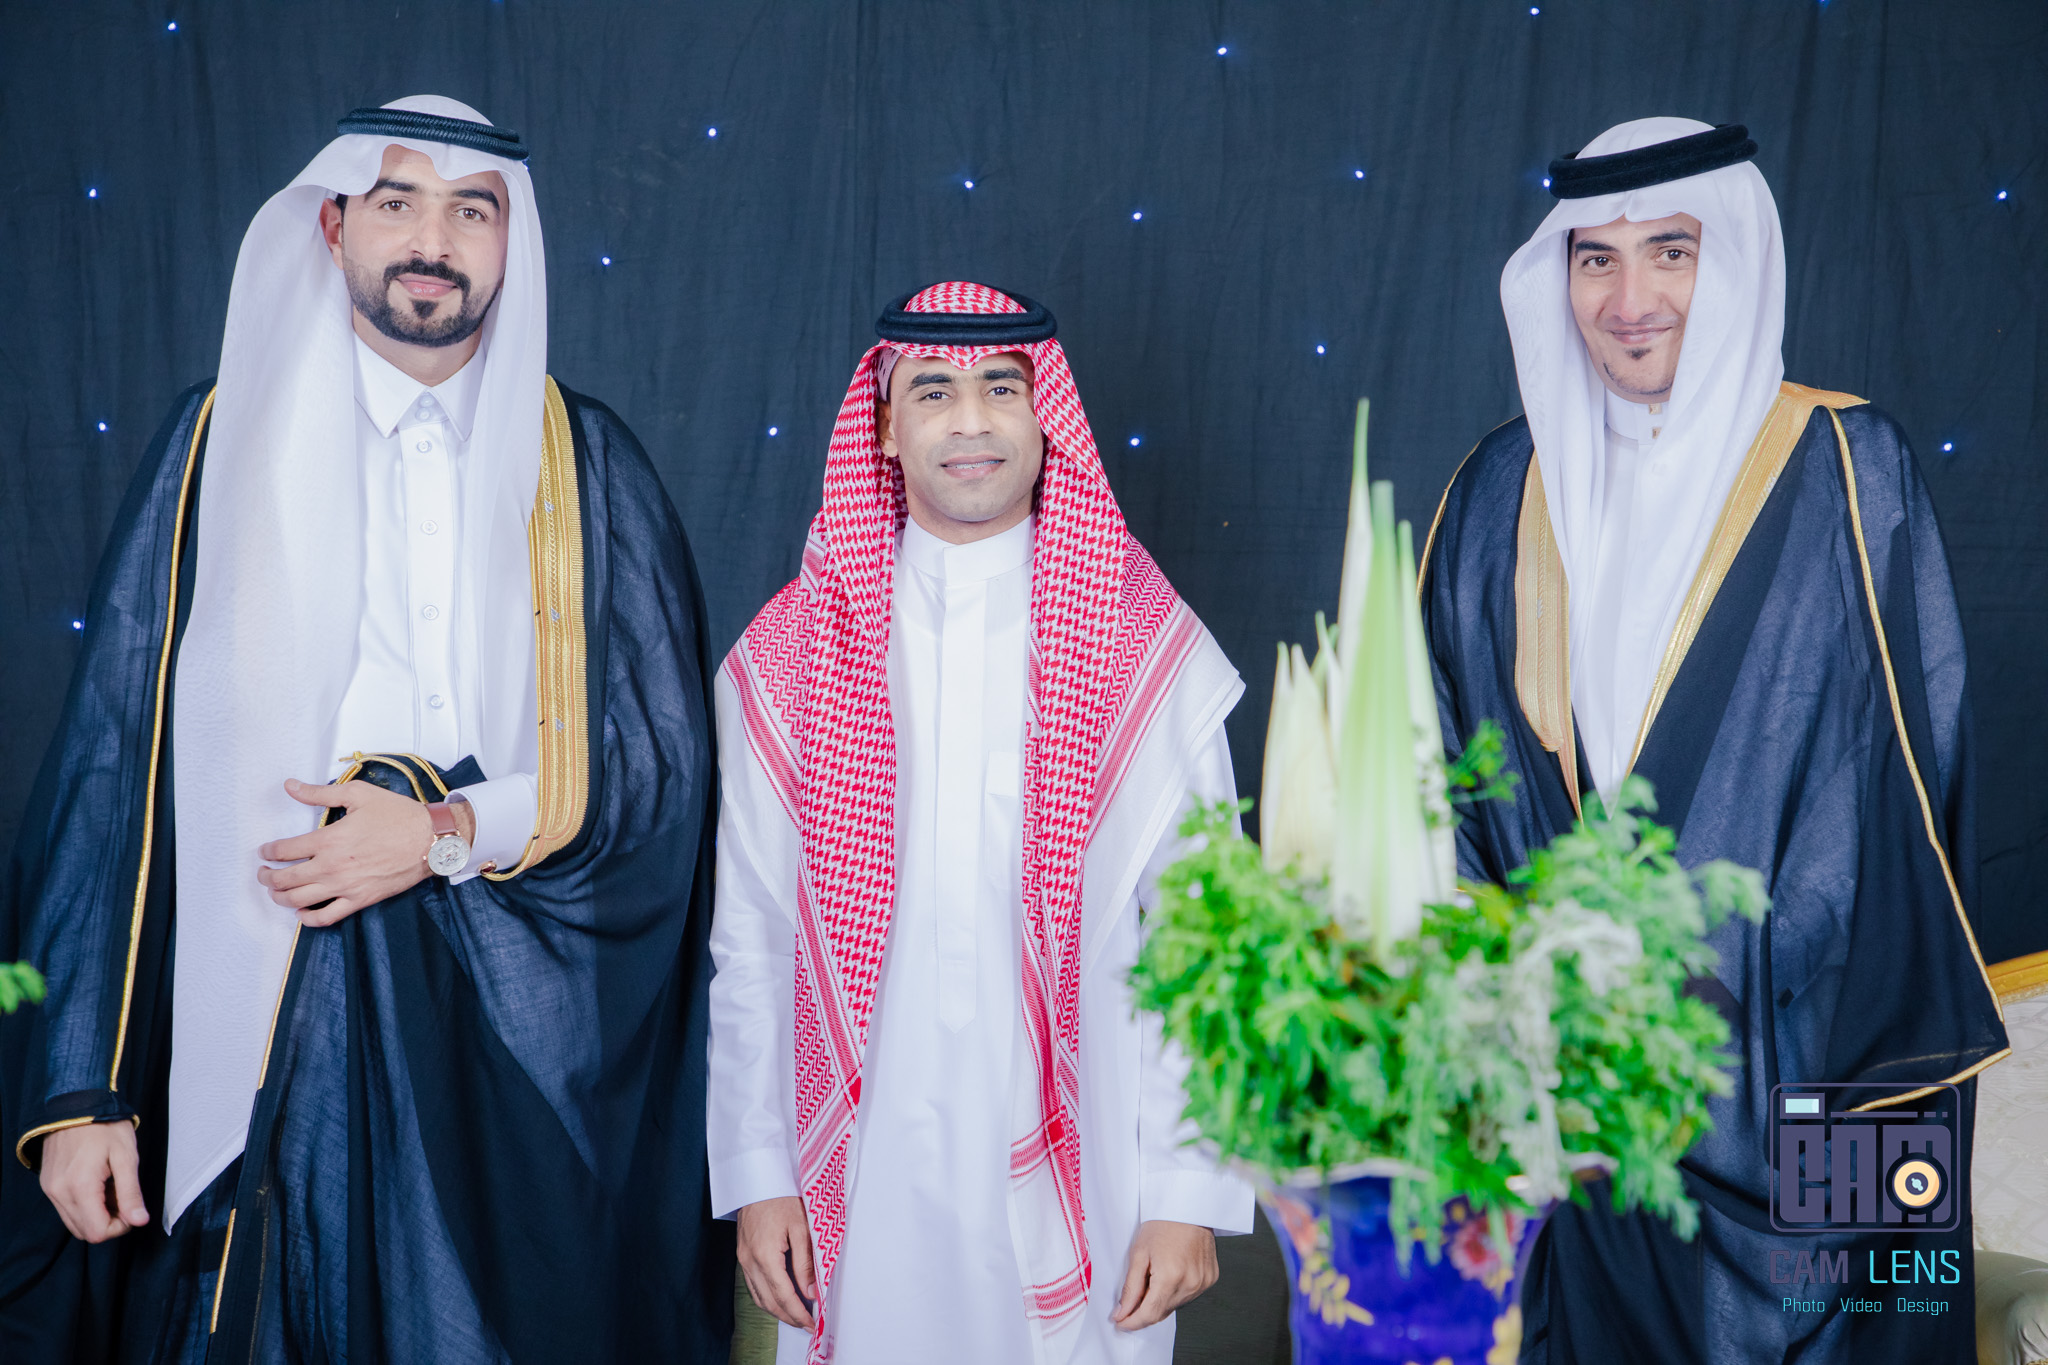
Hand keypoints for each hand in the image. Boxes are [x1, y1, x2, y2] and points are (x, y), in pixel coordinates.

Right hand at [40, 1121, 147, 1242]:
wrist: (77, 1105)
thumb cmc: (105, 1127)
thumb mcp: (126, 1157)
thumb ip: (131, 1193)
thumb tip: (139, 1221)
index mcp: (80, 1187)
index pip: (98, 1233)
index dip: (120, 1226)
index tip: (131, 1206)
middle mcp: (59, 1193)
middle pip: (85, 1232)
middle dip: (109, 1222)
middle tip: (123, 1197)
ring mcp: (50, 1190)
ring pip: (74, 1223)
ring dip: (96, 1215)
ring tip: (111, 1189)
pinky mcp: (48, 1185)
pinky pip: (66, 1209)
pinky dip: (84, 1206)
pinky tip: (98, 1185)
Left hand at [257, 779, 468, 925]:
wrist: (430, 840)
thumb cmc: (397, 815)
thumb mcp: (358, 795)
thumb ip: (320, 793)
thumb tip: (291, 786)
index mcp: (328, 840)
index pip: (284, 850)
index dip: (268, 851)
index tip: (265, 851)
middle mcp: (331, 867)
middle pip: (285, 879)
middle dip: (267, 876)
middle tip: (263, 873)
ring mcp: (344, 886)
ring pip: (299, 900)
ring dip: (280, 897)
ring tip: (276, 891)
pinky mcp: (359, 899)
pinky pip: (326, 916)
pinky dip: (308, 918)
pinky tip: (301, 912)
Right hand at [737, 1195, 815, 1330]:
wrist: (758, 1179)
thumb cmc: (782, 1198)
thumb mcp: (801, 1228)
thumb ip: (805, 1263)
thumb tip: (811, 1292)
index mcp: (765, 1255)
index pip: (783, 1295)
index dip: (798, 1314)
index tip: (812, 1324)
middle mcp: (750, 1261)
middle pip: (769, 1301)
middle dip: (788, 1317)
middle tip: (807, 1325)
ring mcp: (743, 1259)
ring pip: (758, 1296)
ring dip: (776, 1310)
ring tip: (795, 1316)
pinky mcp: (742, 1254)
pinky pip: (752, 1285)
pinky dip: (766, 1297)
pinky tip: (778, 1299)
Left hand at [1112, 1219, 1218, 1330]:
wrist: (1189, 1207)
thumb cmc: (1163, 1224)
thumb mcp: (1139, 1254)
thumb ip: (1131, 1288)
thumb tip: (1122, 1312)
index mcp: (1170, 1277)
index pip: (1149, 1314)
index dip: (1132, 1322)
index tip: (1120, 1323)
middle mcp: (1190, 1284)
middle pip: (1161, 1312)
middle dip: (1143, 1311)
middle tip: (1128, 1303)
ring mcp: (1203, 1283)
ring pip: (1174, 1306)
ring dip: (1159, 1301)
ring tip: (1152, 1279)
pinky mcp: (1210, 1279)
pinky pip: (1188, 1296)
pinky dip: (1174, 1293)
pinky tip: (1168, 1276)